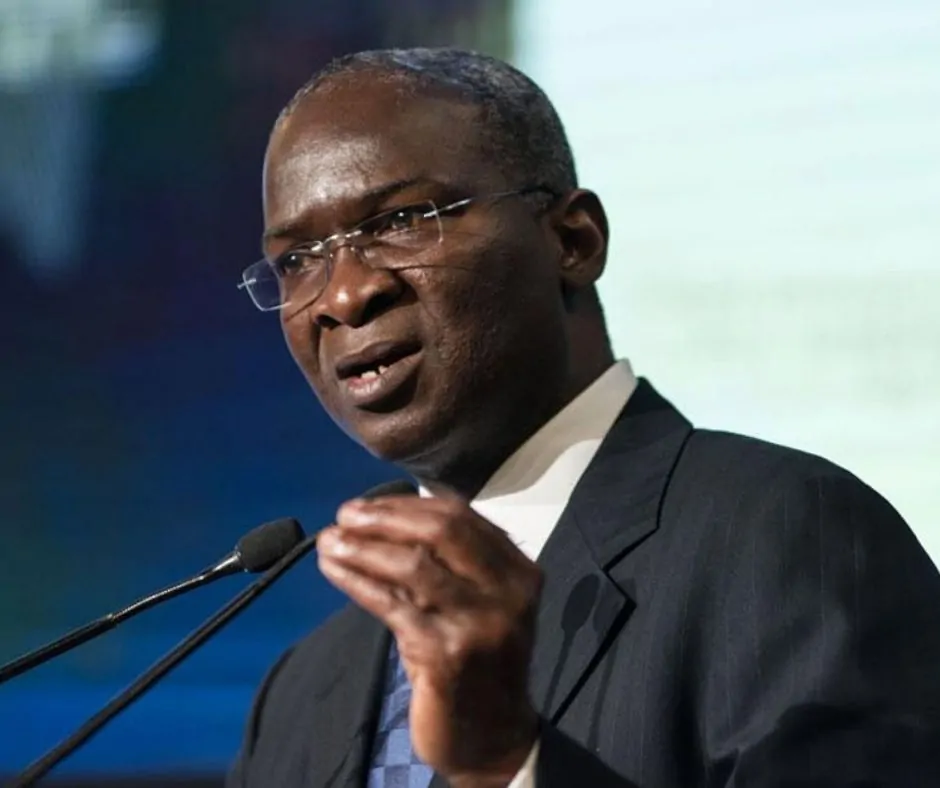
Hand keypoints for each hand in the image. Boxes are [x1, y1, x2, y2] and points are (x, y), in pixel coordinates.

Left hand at [316, 494, 542, 785]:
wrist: (492, 736)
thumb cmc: (476, 664)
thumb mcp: (470, 606)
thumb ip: (437, 566)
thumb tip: (372, 524)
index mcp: (518, 570)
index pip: (459, 515)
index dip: (406, 505)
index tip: (367, 504)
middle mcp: (507, 591)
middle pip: (442, 530)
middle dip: (385, 517)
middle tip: (344, 515)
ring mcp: (480, 622)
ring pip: (413, 564)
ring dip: (362, 547)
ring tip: (328, 542)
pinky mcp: (447, 653)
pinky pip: (392, 604)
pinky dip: (357, 581)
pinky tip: (336, 572)